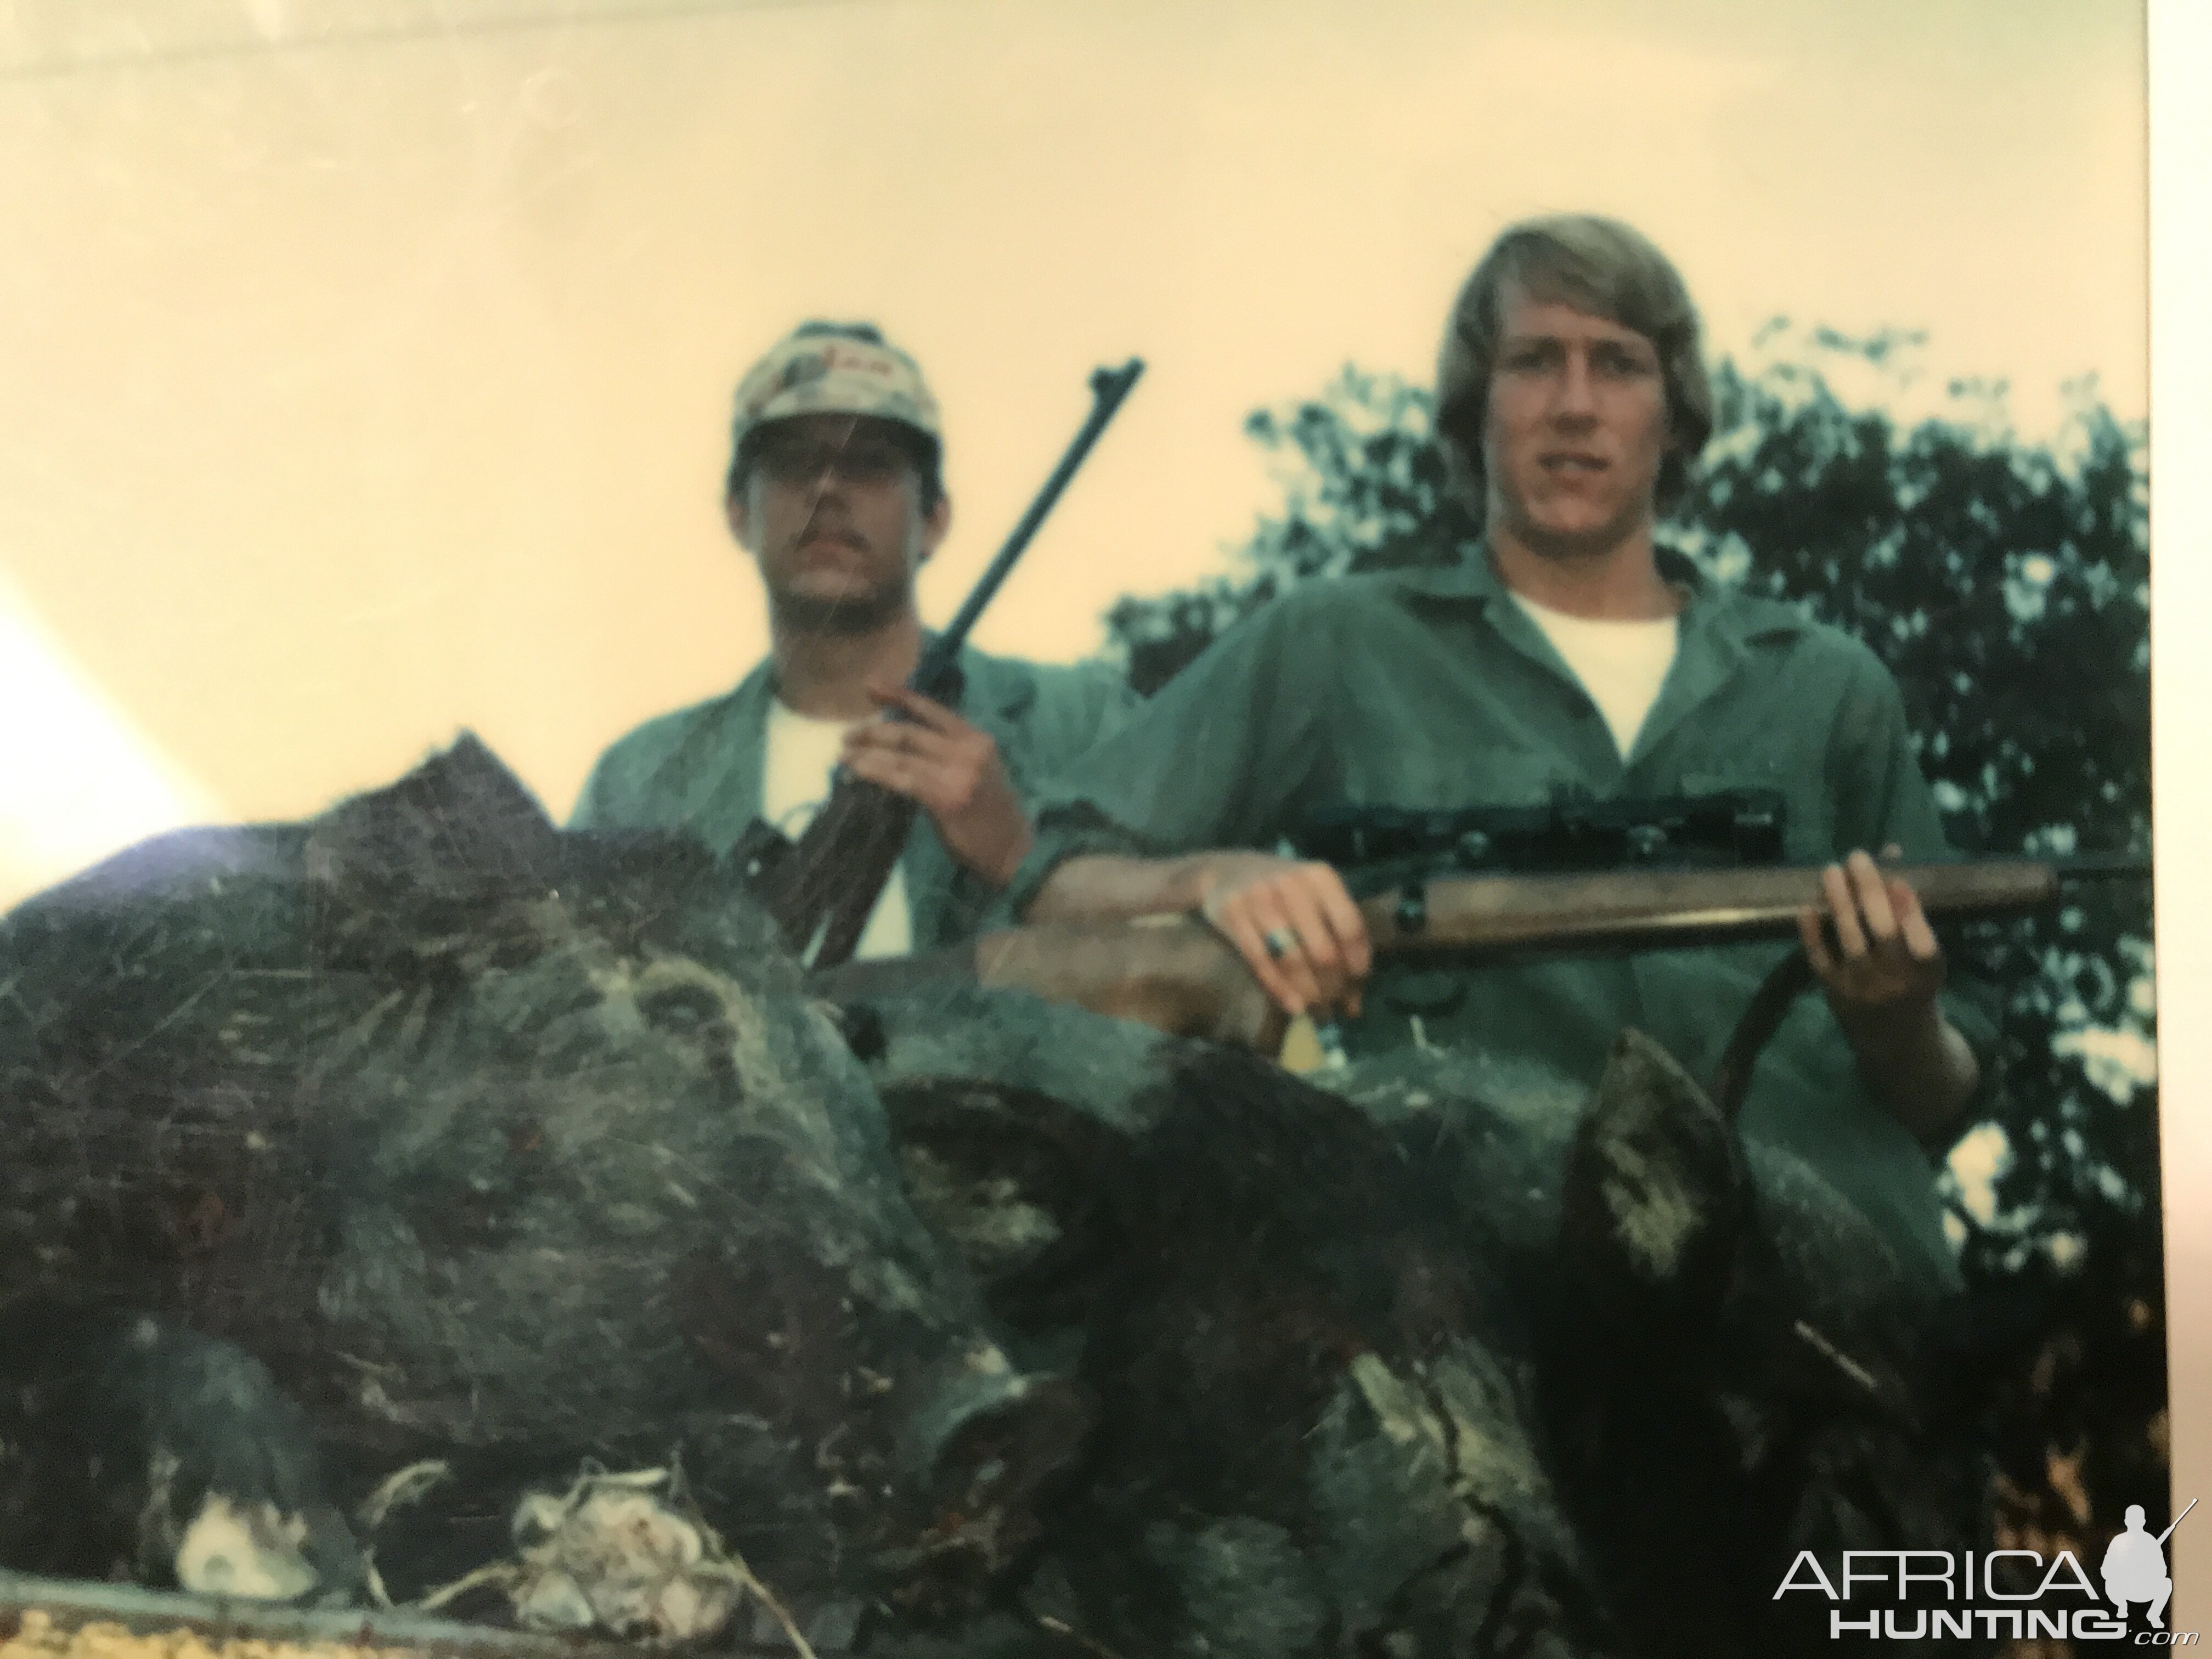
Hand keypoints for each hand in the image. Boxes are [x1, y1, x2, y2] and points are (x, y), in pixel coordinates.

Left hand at [841, 683, 1033, 886]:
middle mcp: (969, 749)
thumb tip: (904, 747)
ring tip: (844, 754)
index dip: (899, 694)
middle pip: (910, 731)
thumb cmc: (993, 818)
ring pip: (902, 753)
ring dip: (867, 752)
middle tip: (848, 736)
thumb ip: (950, 755)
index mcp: (977, 739)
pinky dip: (876, 772)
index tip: (871, 686)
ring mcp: (959, 772)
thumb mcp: (979, 772)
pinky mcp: (947, 797)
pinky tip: (857, 771)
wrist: (1017, 852)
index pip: (932, 708)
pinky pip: (903, 778)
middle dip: (873, 731)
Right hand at [1193, 852, 1371, 1019]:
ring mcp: (1260, 897)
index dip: (1357, 963)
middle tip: (1333, 1006)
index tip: (1356, 986)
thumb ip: (1338, 940)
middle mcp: (1292, 883)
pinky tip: (1293, 1007)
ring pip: (1291, 959)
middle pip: (1323, 949)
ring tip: (1316, 1012)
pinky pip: (1260, 961)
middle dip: (1332, 986)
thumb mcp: (1315, 900)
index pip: (1350, 927)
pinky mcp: (1233, 913)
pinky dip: (1279, 989)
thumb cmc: (1284, 892)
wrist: (1228, 871)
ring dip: (1308, 993)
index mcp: (1320, 877)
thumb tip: (1354, 1004)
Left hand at [1798, 846, 1979, 1143]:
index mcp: (1928, 974)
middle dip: (1869, 892)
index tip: (1898, 880)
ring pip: (1850, 940)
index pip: (1922, 942)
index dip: (1911, 912)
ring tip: (1831, 870)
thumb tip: (1890, 853)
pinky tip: (1806, 906)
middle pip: (1883, 933)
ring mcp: (1864, 988)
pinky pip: (1821, 960)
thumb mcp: (1923, 957)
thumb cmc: (1913, 985)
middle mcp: (1898, 983)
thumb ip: (1909, 912)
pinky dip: (1812, 934)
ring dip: (1839, 902)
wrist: (1896, 1043)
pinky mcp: (1836, 992)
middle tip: (1857, 858)